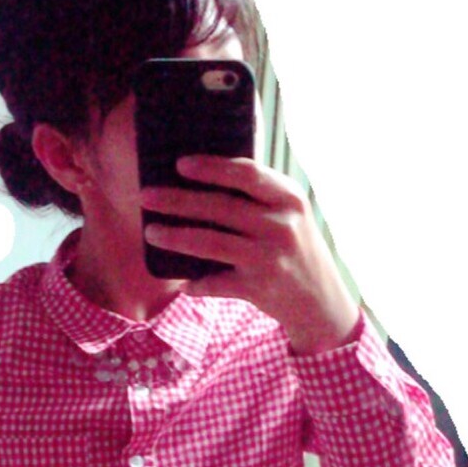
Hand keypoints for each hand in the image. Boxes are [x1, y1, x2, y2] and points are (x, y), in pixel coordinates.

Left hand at [140, 156, 360, 354]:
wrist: (321, 301)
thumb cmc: (294, 248)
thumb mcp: (289, 214)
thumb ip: (259, 195)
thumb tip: (203, 176)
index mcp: (289, 199)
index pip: (246, 174)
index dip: (211, 168)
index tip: (180, 164)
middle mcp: (281, 226)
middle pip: (220, 207)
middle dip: (177, 201)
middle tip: (146, 196)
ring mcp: (270, 258)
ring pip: (211, 244)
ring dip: (176, 238)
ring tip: (151, 233)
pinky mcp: (259, 288)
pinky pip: (217, 283)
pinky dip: (197, 284)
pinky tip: (183, 283)